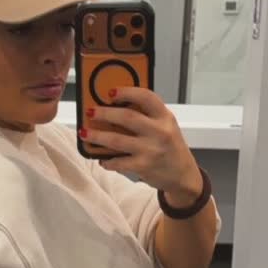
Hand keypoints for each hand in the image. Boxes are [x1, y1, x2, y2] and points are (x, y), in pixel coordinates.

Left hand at [81, 88, 201, 198]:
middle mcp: (159, 131)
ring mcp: (151, 149)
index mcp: (165, 117)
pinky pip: (118, 161)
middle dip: (104, 113)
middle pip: (126, 117)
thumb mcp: (166, 126)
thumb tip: (114, 107)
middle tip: (91, 112)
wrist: (183, 175)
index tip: (110, 92)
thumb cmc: (171, 148)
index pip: (146, 97)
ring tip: (84, 133)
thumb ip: (147, 115)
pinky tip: (101, 159)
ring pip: (116, 140)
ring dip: (97, 136)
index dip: (126, 92)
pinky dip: (106, 160)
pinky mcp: (143, 166)